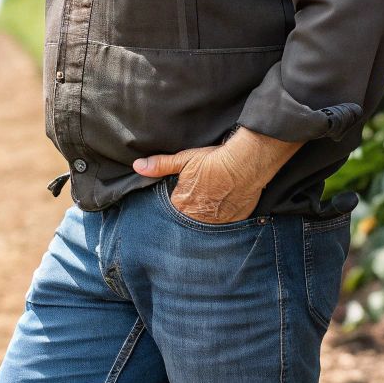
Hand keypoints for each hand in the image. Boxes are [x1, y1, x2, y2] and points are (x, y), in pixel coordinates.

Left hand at [134, 128, 298, 224]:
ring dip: (211, 212)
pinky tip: (229, 200)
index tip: (188, 189)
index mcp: (182, 205)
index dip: (181, 197)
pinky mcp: (236, 220)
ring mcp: (219, 222)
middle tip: (204, 191)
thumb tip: (138, 166)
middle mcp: (199, 218)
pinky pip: (227, 222)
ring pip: (210, 221)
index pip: (175, 208)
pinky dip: (227, 213)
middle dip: (195, 207)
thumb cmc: (213, 160)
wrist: (245, 163)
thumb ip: (160, 166)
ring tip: (216, 196)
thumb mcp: (183, 160)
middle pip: (192, 216)